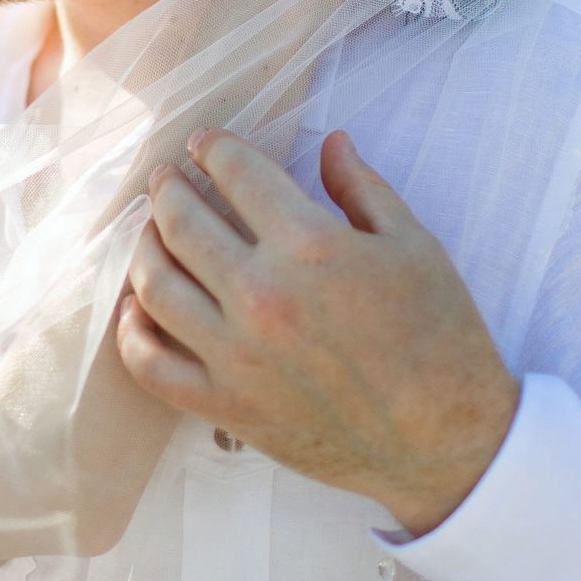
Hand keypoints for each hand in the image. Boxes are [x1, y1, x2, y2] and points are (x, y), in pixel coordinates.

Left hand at [115, 128, 519, 538]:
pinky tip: (136, 309)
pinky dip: (133, 333)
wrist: (447, 441)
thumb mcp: (414, 244)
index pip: (236, 173)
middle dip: (168, 190)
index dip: (212, 148)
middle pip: (182, 223)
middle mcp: (261, 295)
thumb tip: (330, 140)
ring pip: (155, 286)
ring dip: (144, 248)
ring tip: (150, 233)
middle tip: (166, 180)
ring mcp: (236, 355)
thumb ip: (361, 186)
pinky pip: (152, 366)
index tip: (202, 143)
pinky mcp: (227, 406)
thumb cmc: (441, 337)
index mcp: (309, 246)